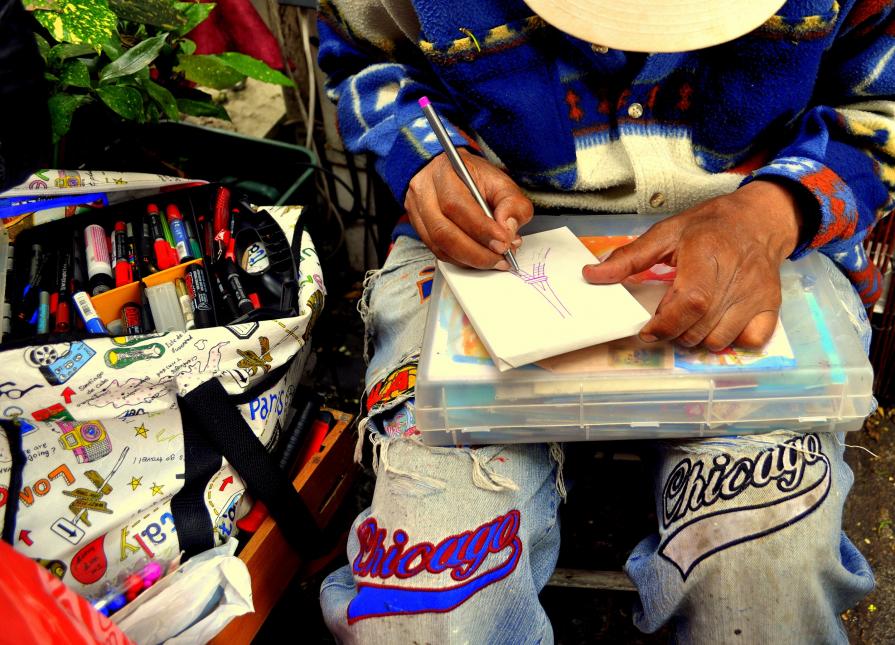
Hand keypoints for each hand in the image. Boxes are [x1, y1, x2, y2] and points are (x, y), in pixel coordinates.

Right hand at [405, 149, 532, 268]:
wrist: (450, 174)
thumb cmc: (474, 177)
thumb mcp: (501, 181)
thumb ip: (512, 203)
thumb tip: (508, 230)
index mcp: (443, 173)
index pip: (457, 205)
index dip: (481, 229)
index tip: (503, 242)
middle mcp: (424, 192)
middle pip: (443, 232)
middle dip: (476, 252)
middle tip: (501, 258)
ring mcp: (417, 212)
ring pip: (439, 246)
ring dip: (470, 260)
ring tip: (494, 260)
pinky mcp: (419, 229)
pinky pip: (438, 253)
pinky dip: (461, 260)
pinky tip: (479, 259)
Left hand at [583, 180, 804, 350]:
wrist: (760, 218)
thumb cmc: (709, 225)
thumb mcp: (666, 232)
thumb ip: (629, 257)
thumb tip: (592, 274)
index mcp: (707, 255)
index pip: (690, 302)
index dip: (665, 323)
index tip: (648, 329)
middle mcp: (735, 277)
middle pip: (700, 327)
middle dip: (674, 332)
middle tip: (667, 318)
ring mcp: (756, 294)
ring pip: (720, 339)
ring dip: (698, 338)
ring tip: (691, 319)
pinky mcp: (772, 305)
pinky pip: (751, 340)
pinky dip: (731, 339)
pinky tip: (718, 322)